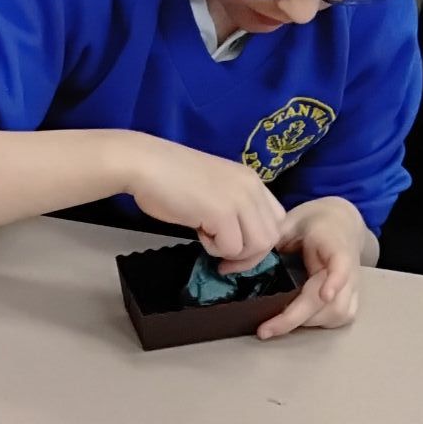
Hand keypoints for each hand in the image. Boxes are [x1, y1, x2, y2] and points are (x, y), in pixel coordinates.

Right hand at [126, 137, 287, 270]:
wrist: (146, 164)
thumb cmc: (170, 177)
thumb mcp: (214, 188)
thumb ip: (232, 207)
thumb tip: (238, 239)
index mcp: (251, 180)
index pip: (276, 219)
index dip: (259, 240)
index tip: (237, 247)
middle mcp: (251, 188)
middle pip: (271, 236)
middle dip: (249, 256)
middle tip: (224, 259)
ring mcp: (239, 199)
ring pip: (256, 246)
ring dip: (232, 253)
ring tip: (208, 240)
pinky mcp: (222, 213)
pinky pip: (231, 248)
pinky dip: (214, 249)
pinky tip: (198, 233)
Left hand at [252, 197, 370, 337]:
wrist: (340, 222)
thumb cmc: (312, 223)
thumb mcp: (286, 225)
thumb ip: (261, 246)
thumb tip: (226, 269)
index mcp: (335, 244)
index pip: (342, 264)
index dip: (335, 280)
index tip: (324, 294)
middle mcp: (350, 268)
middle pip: (330, 300)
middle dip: (296, 317)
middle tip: (265, 330)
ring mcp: (353, 285)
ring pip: (336, 314)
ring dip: (305, 323)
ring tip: (275, 325)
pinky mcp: (350, 297)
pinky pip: (340, 318)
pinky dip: (318, 324)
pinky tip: (295, 322)